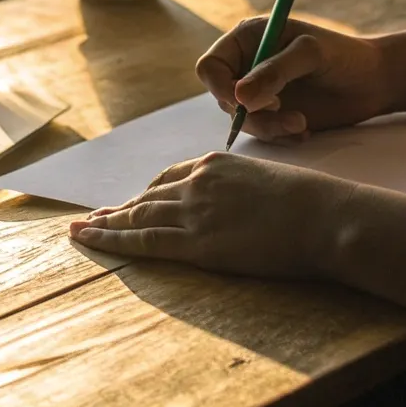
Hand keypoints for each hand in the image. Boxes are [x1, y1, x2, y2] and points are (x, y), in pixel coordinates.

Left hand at [67, 153, 356, 277]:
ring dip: (106, 223)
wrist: (324, 216)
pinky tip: (88, 239)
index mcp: (217, 164)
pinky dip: (109, 239)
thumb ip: (247, 192)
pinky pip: (142, 241)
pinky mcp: (196, 242)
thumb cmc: (313, 204)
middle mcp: (198, 182)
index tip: (131, 201)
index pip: (171, 177)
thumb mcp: (272, 183)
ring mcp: (194, 211)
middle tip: (93, 217)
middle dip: (118, 209)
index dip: (147, 192)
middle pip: (147, 197)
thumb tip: (247, 209)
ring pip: (136, 217)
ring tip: (81, 229)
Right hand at [197, 17, 393, 142]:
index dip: (220, 87)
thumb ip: (275, 71)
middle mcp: (248, 65)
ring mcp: (260, 92)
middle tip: (283, 112)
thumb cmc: (344, 56)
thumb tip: (239, 98)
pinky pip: (261, 133)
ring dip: (268, 127)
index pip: (211, 66)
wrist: (374, 82)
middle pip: (223, 97)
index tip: (242, 103)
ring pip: (242, 120)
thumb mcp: (311, 54)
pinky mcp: (274, 115)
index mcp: (248, 39)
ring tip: (302, 124)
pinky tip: (305, 130)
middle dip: (250, 112)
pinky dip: (279, 136)